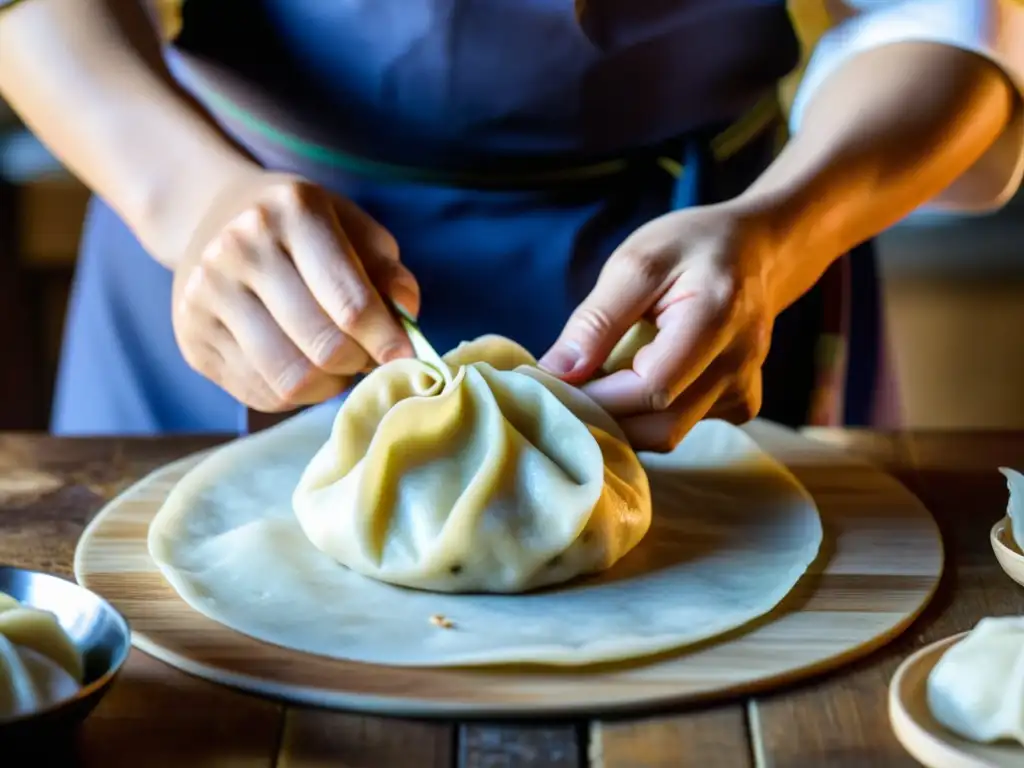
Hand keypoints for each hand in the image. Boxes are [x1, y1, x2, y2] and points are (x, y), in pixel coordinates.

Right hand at [171, 171, 418, 411]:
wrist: (212, 215)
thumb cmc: (300, 229)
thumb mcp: (352, 228)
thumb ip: (387, 271)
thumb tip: (406, 319)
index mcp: (293, 213)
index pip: (351, 302)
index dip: (387, 339)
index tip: (407, 356)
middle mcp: (240, 249)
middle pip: (323, 347)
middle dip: (359, 363)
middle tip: (368, 357)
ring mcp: (207, 295)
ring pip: (290, 380)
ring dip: (328, 385)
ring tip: (337, 366)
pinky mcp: (191, 337)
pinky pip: (259, 393)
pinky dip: (295, 394)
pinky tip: (301, 366)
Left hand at [539, 202, 778, 451]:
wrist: (756, 251)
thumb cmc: (691, 246)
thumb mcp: (635, 263)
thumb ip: (597, 319)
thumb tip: (558, 373)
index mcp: (715, 317)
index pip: (651, 389)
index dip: (597, 398)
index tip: (556, 385)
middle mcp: (739, 364)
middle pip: (661, 427)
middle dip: (605, 417)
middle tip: (569, 390)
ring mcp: (744, 389)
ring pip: (669, 434)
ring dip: (624, 419)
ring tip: (599, 381)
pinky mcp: (741, 404)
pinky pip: (684, 427)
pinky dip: (648, 415)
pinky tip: (635, 382)